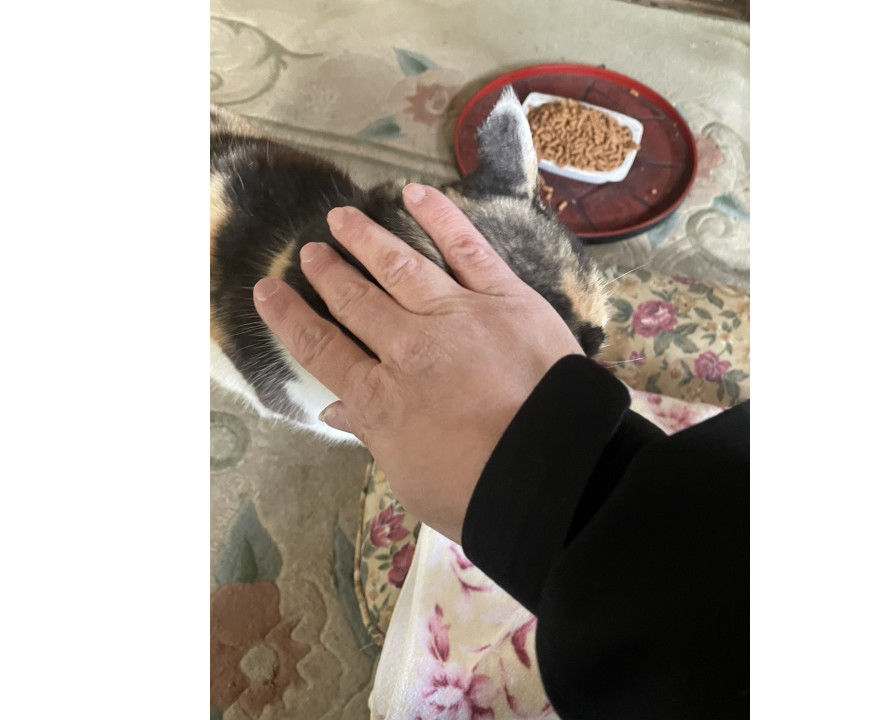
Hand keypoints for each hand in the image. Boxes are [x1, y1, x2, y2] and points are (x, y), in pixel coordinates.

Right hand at [253, 183, 582, 542]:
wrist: (554, 473)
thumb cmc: (480, 491)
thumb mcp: (411, 477)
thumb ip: (373, 434)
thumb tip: (335, 409)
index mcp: (381, 399)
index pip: (322, 349)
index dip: (290, 318)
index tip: (267, 291)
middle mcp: (408, 348)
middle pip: (356, 301)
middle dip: (329, 273)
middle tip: (311, 250)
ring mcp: (455, 316)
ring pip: (399, 267)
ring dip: (366, 239)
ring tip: (341, 218)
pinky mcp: (504, 297)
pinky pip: (466, 248)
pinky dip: (439, 217)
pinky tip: (413, 193)